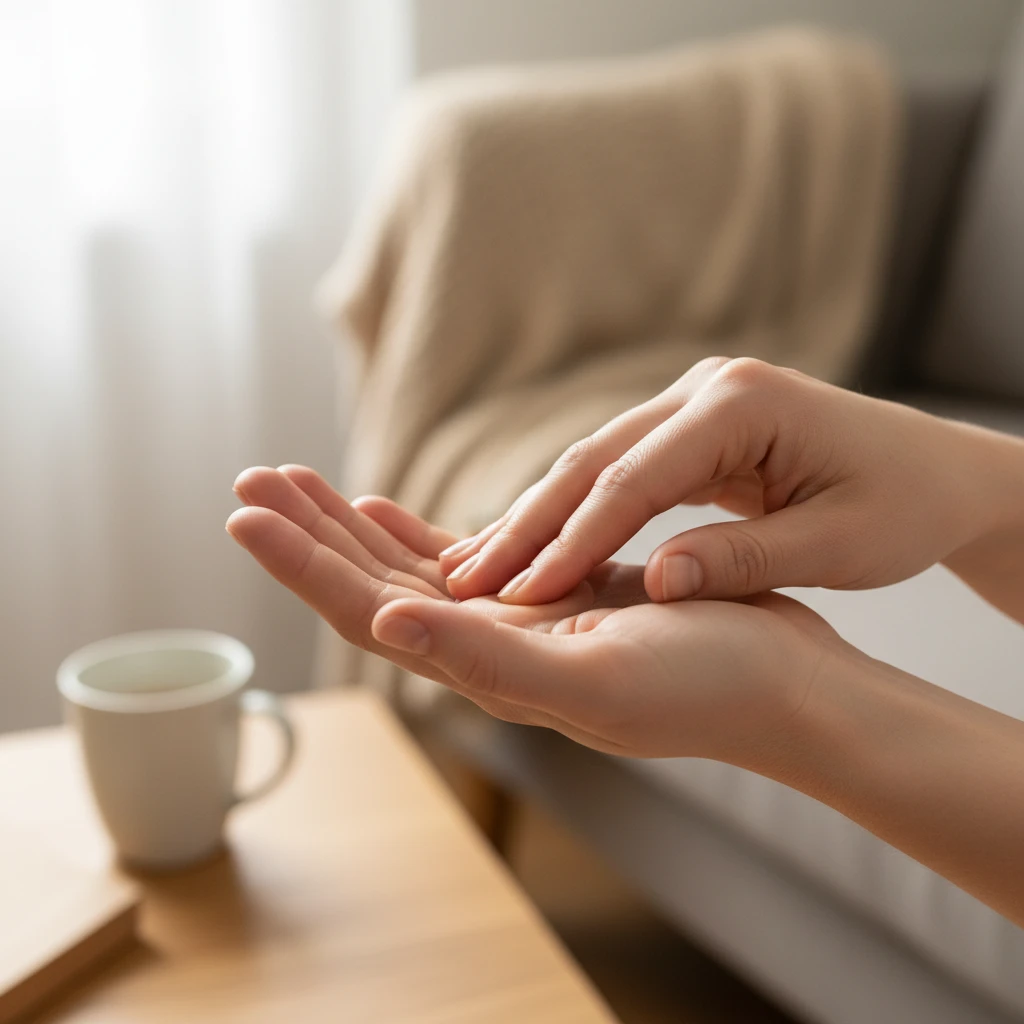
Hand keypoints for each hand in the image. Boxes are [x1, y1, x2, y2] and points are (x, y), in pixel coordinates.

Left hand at [226, 466, 846, 761]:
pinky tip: (380, 509)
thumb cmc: (707, 686)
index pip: (366, 609)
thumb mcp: (596, 675)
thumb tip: (384, 622)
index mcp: (484, 667)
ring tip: (296, 483)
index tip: (244, 511)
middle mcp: (485, 648)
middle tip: (249, 478)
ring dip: (348, 528)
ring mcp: (513, 622)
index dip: (301, 563)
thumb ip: (486, 659)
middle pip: (369, 585)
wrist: (781, 686)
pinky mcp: (549, 594)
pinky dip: (414, 534)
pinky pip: (461, 560)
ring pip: (406, 569)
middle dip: (306, 533)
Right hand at [440, 357, 1023, 610]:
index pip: (633, 479)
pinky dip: (575, 514)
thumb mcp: (838, 545)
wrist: (940, 471)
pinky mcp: (690, 429)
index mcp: (742, 405)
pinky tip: (535, 547)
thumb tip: (654, 585)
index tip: (522, 594)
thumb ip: (742, 561)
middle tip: (466, 580)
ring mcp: (693, 404)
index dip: (573, 541)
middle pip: (593, 460)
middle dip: (529, 525)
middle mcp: (706, 390)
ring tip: (477, 566)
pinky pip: (617, 472)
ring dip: (538, 518)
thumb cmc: (904, 505)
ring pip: (593, 462)